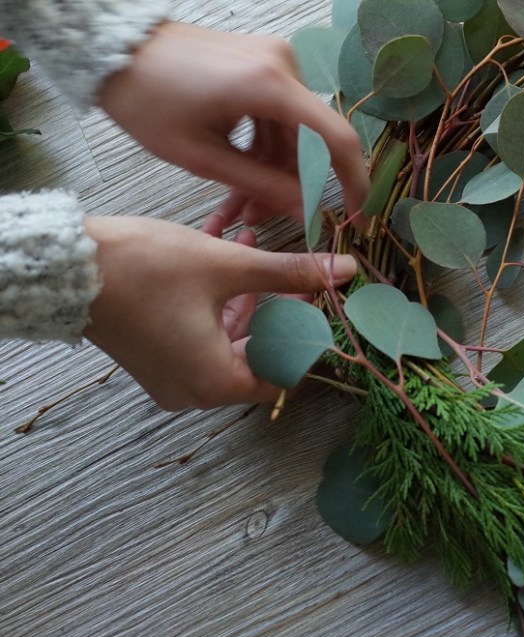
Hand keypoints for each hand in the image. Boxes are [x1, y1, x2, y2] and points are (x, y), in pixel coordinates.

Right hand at [83, 216, 355, 410]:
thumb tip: (346, 271)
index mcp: (217, 383)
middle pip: (258, 355)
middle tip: (297, 274)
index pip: (285, 374)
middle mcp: (195, 391)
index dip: (308, 336)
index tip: (323, 303)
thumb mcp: (229, 266)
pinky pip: (201, 334)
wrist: (64, 267)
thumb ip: (292, 272)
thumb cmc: (145, 269)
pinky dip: (218, 301)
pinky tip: (227, 252)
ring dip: (248, 294)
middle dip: (278, 307)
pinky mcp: (156, 356)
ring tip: (257, 246)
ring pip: (229, 338)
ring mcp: (172, 376)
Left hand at [98, 22, 368, 231]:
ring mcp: (275, 60)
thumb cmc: (146, 100)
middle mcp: (284, 66)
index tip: (355, 215)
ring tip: (243, 206)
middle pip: (312, 140)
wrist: (111, 45)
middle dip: (295, 185)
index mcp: (271, 85)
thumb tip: (308, 211)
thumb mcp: (202, 157)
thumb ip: (261, 185)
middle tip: (264, 220)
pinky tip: (241, 173)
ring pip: (294, 132)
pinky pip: (278, 115)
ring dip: (275, 171)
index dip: (354, 181)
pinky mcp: (262, 62)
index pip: (337, 139)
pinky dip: (265, 147)